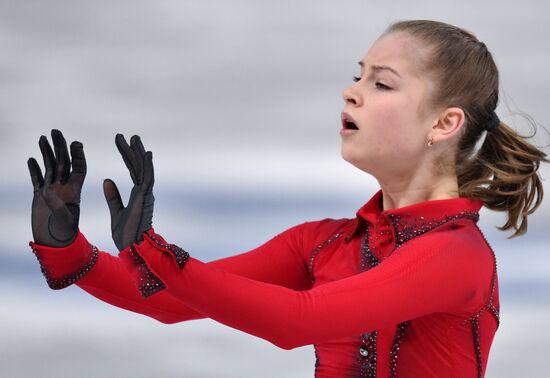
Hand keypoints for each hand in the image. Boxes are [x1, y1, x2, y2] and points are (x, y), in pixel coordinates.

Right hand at [28, 130, 86, 246]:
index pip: (79, 168)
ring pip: (50, 168)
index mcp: (76, 191)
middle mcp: (64, 188)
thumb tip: (46, 191)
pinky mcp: (38, 198)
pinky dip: (34, 170)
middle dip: (60, 147)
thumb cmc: (65, 235)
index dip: (78, 155)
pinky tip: (32, 159)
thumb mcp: (64, 220)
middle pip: (63, 163)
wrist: (54, 246)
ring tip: (43, 138)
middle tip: (56, 131)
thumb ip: (57, 206)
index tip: (76, 143)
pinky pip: (36, 180)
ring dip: (46, 153)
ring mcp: (51, 192)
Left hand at [103, 134, 153, 250]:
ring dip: (138, 153)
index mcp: (137, 195)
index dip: (127, 156)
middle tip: (126, 136)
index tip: (122, 143)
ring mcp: (146, 194)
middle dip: (132, 150)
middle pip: (138, 166)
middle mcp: (144, 192)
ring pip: (143, 168)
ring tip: (133, 138)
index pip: (133, 171)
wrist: (132, 248)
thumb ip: (113, 197)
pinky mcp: (145, 197)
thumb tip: (107, 180)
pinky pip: (147, 177)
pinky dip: (147, 164)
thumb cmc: (126, 235)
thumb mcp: (116, 212)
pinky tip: (145, 152)